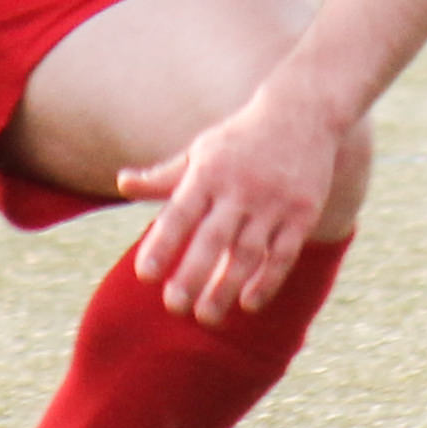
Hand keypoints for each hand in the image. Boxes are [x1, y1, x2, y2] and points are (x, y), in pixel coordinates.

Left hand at [116, 71, 347, 325]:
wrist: (304, 111)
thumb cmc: (241, 138)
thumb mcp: (201, 150)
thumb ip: (164, 175)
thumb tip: (122, 183)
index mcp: (209, 172)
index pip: (180, 213)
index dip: (163, 244)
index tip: (145, 275)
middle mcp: (240, 187)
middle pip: (213, 238)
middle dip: (193, 274)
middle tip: (174, 307)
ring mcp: (274, 201)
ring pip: (248, 252)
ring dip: (227, 287)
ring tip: (207, 316)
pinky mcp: (303, 212)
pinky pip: (284, 254)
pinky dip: (267, 281)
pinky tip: (248, 304)